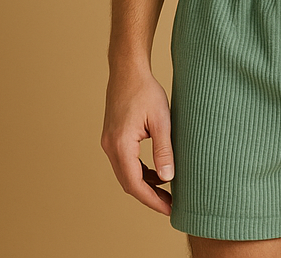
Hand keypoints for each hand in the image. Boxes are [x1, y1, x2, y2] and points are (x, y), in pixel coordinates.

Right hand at [100, 67, 174, 215]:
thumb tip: (168, 179)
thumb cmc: (146, 91)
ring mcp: (109, 143)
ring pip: (126, 174)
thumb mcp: (161, 120)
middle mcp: (110, 147)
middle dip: (149, 196)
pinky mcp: (112, 137)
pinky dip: (139, 171)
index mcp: (121, 145)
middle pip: (128, 183)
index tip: (170, 209)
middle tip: (171, 204)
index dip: (153, 200)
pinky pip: (125, 162)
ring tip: (166, 191)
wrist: (128, 71)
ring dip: (144, 184)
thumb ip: (164, 150)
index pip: (135, 184)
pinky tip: (156, 172)